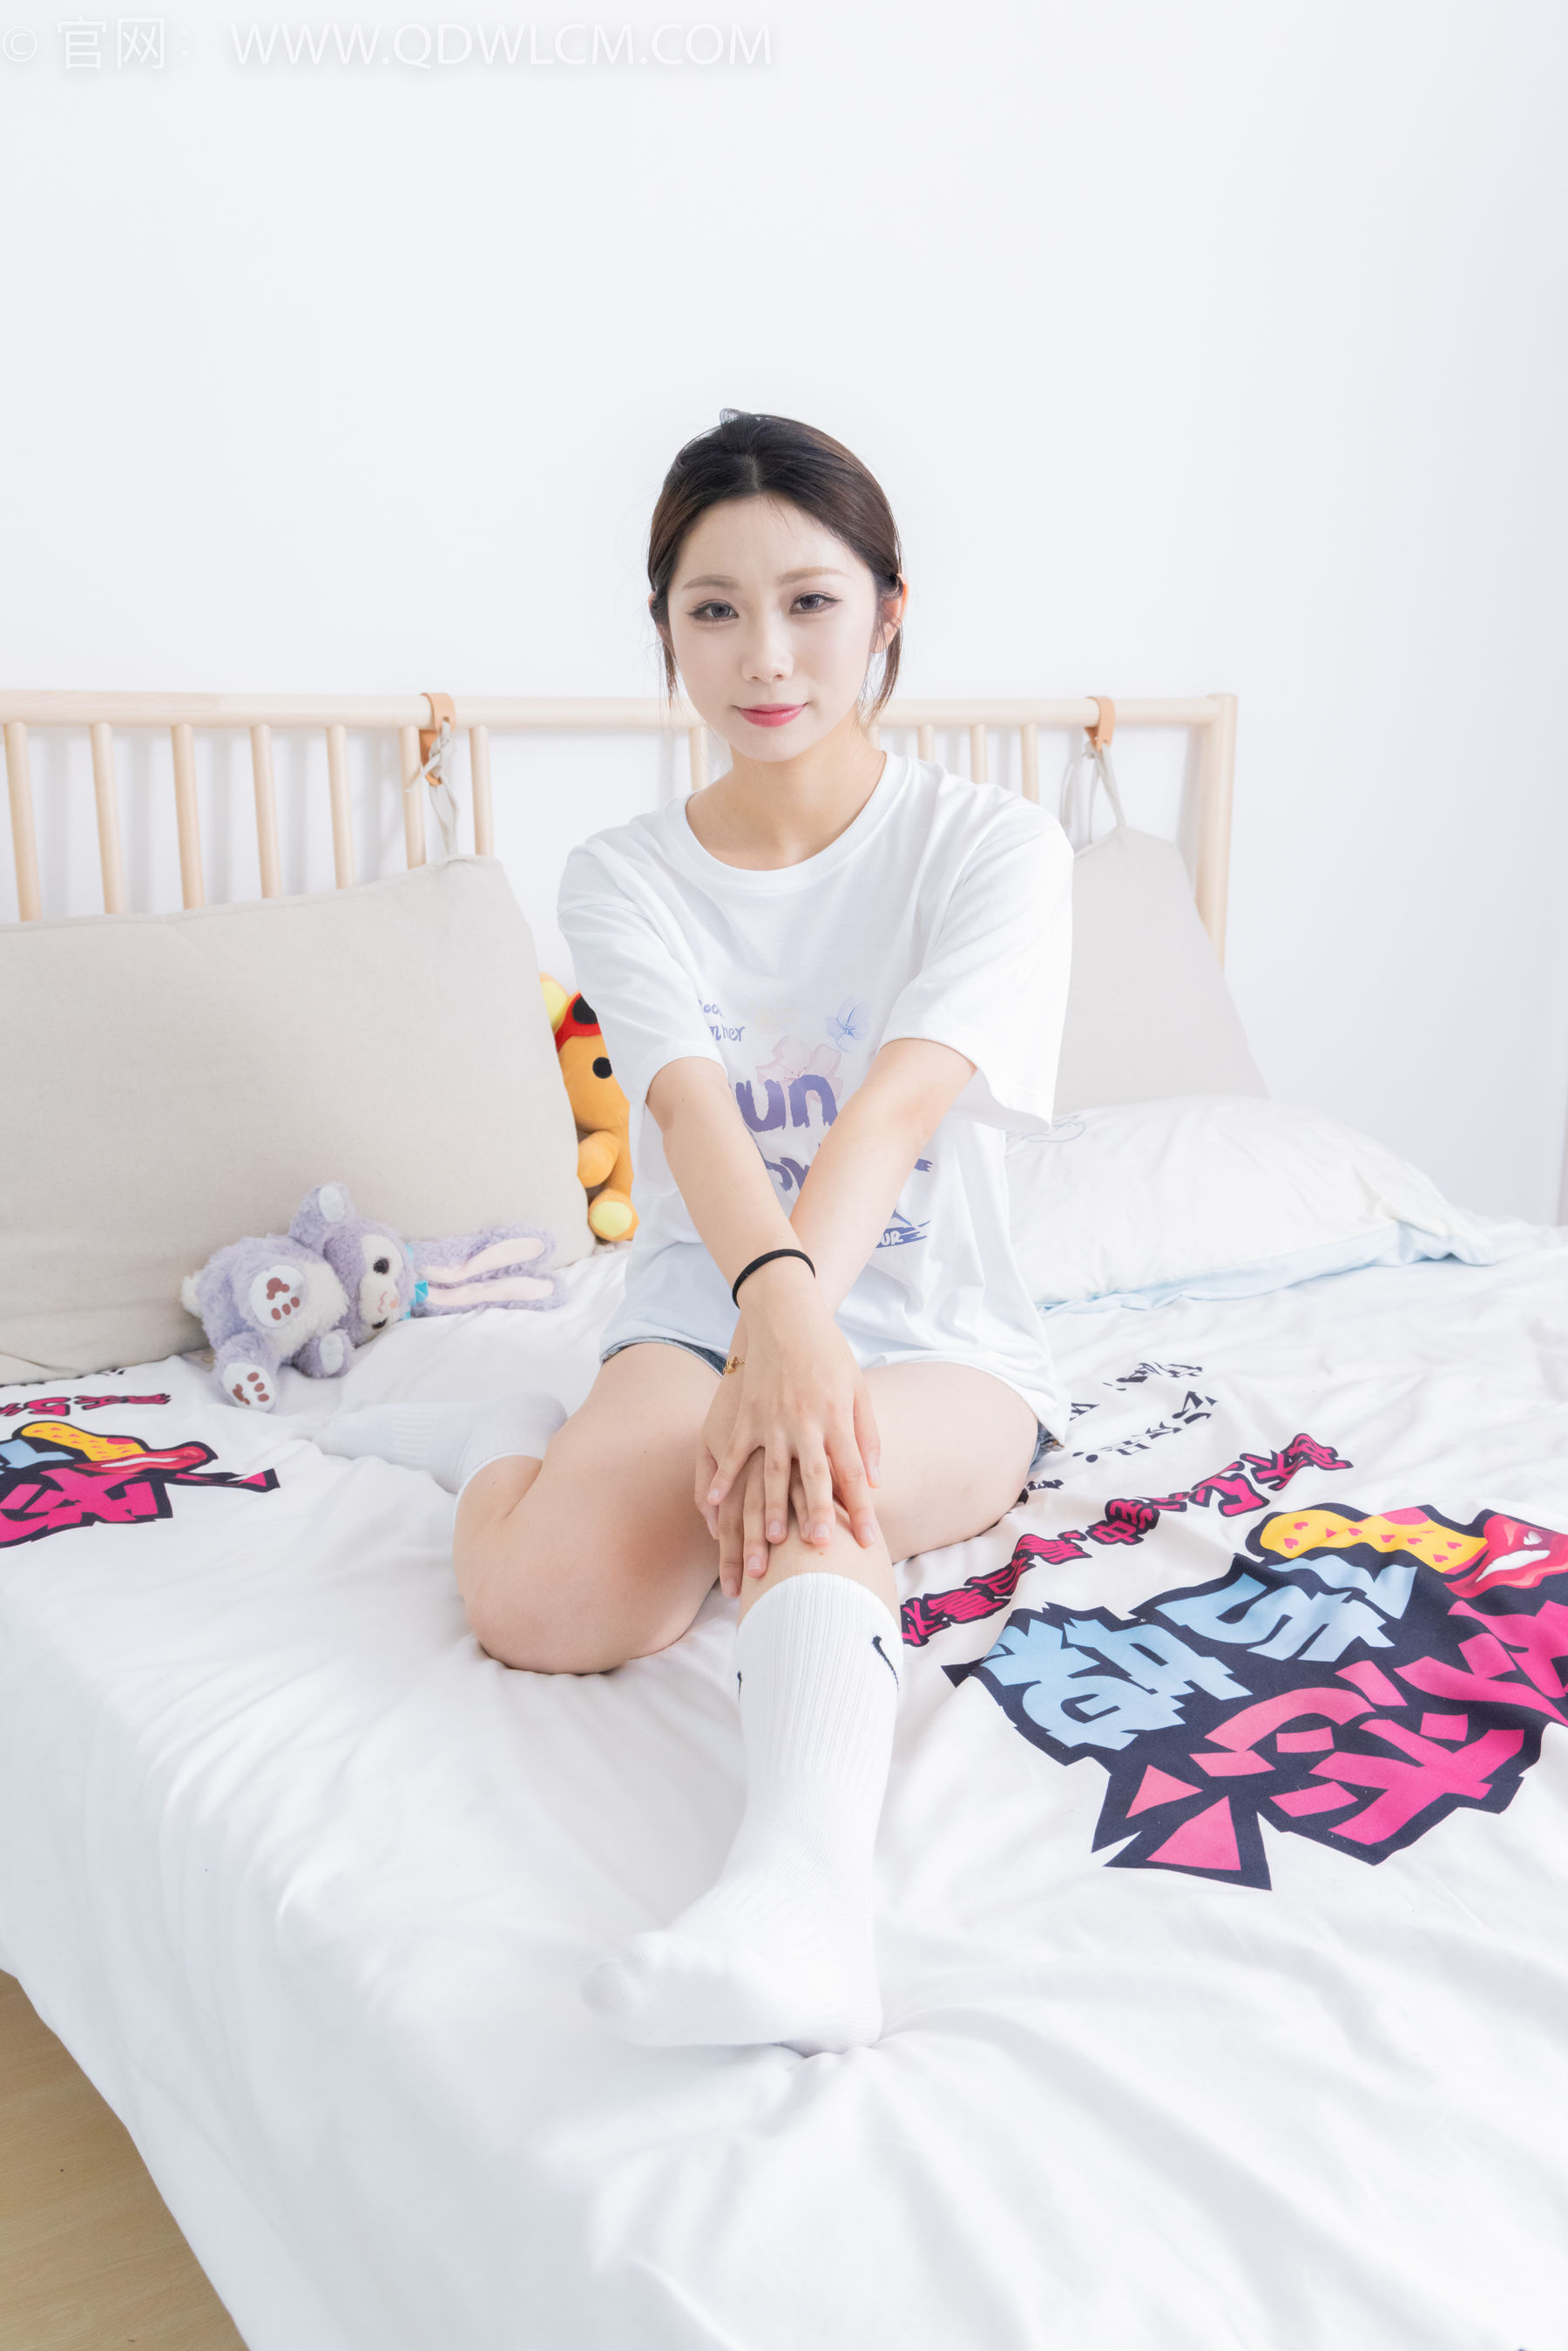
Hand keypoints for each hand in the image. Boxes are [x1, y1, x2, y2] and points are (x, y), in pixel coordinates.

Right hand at [696, 1269, 880, 1571]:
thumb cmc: (828, 1352)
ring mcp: (772, 1419)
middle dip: (817, 1514)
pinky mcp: (746, 1414)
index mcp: (836, 1417)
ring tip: (773, 1542)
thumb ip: (866, 1434)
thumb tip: (873, 1478)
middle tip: (820, 1548)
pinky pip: (734, 1453)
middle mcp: (805, 1422)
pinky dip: (724, 1479)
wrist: (786, 1314)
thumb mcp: (857, 1388)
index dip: (860, 1507)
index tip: (866, 1539)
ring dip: (772, 1508)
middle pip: (813, 1477)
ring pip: (771, 1473)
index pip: (852, 1472)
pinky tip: (714, 1506)